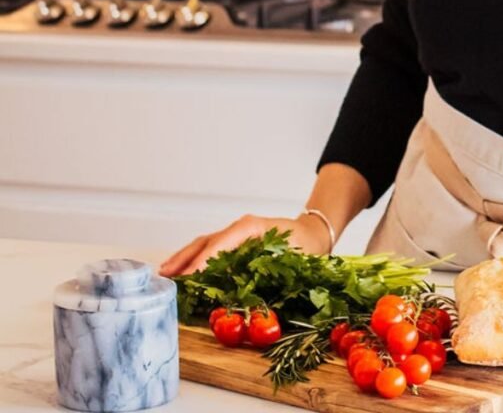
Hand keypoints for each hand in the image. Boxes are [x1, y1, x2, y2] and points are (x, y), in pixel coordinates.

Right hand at [158, 213, 330, 277]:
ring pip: (204, 244)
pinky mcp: (233, 243)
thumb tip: (258, 298)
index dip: (205, 259)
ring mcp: (235, 234)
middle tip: (165, 277)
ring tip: (165, 275)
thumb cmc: (306, 245)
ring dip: (184, 259)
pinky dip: (193, 259)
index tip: (189, 275)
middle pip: (207, 242)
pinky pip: (210, 249)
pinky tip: (181, 271)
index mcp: (253, 227)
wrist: (312, 234)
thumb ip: (276, 272)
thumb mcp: (296, 256)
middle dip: (186, 259)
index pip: (223, 241)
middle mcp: (240, 228)